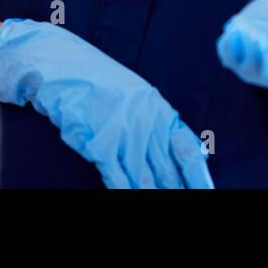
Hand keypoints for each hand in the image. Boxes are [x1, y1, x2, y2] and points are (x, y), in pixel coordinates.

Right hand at [0, 19, 213, 188]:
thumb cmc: (97, 80)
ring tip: (158, 204)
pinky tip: (131, 197)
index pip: (186, 150)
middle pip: (167, 171)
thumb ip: (156, 121)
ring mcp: (121, 133)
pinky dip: (125, 191)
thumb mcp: (135, 95)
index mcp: (157, 109)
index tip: (207, 192)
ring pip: (144, 180)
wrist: (60, 63)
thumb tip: (181, 151)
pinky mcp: (97, 142)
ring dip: (152, 195)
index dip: (198, 177)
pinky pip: (117, 176)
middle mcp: (144, 123)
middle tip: (182, 201)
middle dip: (175, 190)